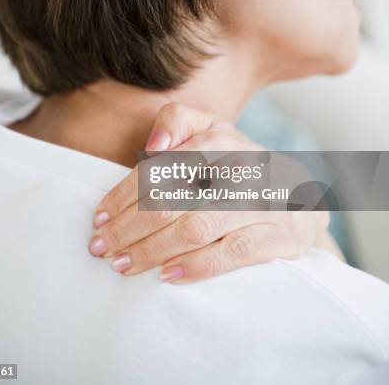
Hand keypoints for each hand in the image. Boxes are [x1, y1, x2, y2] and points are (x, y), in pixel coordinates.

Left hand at [88, 103, 331, 282]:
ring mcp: (263, 202)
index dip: (124, 195)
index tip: (99, 219)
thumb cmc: (236, 163)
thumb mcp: (210, 129)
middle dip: (130, 227)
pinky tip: (167, 275)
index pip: (161, 168)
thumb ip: (177, 122)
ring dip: (153, 250)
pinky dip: (197, 266)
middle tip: (101, 248)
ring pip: (196, 227)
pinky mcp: (280, 235)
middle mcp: (242, 166)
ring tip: (123, 265)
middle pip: (172, 199)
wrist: (297, 193)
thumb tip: (155, 145)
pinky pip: (234, 254)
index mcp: (219, 138)